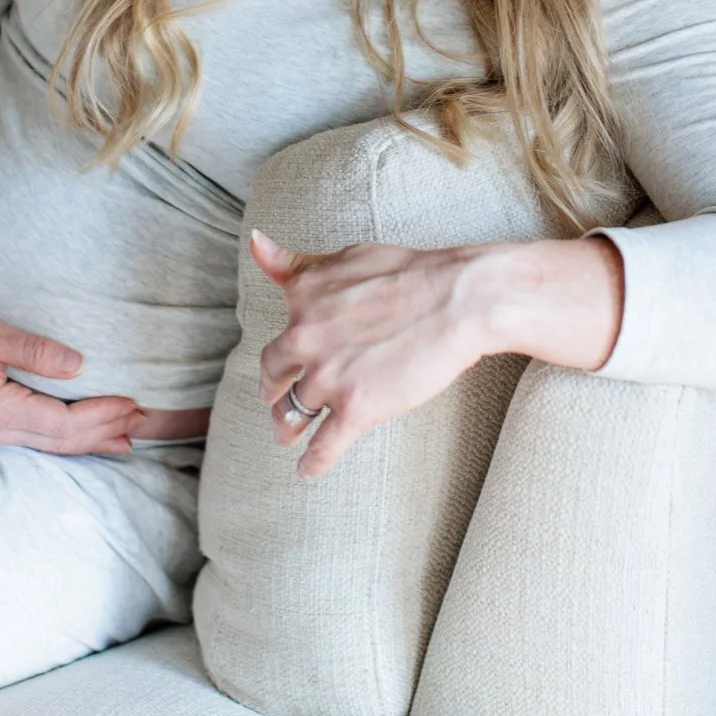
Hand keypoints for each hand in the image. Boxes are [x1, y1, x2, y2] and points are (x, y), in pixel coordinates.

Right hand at [0, 304, 141, 455]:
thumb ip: (33, 349)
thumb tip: (80, 364)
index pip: (63, 423)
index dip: (102, 416)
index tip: (134, 402)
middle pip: (63, 441)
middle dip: (107, 433)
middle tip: (148, 421)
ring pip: (51, 446)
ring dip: (92, 441)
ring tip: (132, 436)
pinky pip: (37, 440)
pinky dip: (69, 440)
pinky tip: (90, 439)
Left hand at [252, 229, 623, 478]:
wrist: (459, 300)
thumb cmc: (413, 272)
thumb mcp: (347, 257)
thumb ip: (298, 263)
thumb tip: (256, 244)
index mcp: (302, 300)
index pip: (278, 341)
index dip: (279, 362)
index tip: (280, 371)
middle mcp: (305, 339)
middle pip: (275, 381)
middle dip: (274, 396)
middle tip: (280, 406)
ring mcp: (328, 377)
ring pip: (295, 414)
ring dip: (289, 429)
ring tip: (290, 437)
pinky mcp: (355, 409)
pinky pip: (322, 446)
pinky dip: (312, 463)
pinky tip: (307, 471)